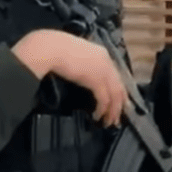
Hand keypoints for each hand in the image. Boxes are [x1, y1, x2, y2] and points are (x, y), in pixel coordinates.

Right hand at [12, 29, 126, 126]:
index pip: (117, 75)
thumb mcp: (77, 55)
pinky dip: (102, 109)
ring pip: (114, 95)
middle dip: (119, 104)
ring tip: (108, 122)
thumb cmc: (57, 49)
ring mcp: (103, 71)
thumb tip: (86, 76)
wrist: (50, 49)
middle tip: (117, 118)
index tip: (120, 103)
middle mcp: (107, 62)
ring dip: (112, 111)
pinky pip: (104, 99)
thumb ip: (86, 63)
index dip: (120, 90)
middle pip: (119, 86)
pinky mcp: (95, 80)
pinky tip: (97, 116)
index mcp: (103, 54)